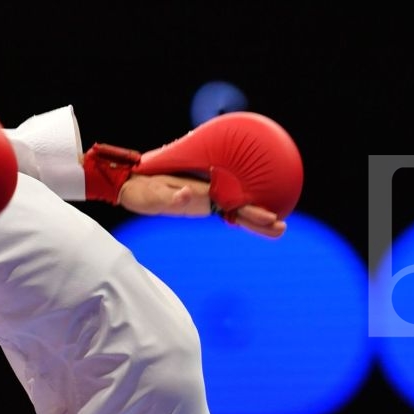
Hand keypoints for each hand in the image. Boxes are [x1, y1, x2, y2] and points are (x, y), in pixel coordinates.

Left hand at [116, 173, 286, 238]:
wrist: (131, 183)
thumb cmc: (142, 189)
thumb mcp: (155, 195)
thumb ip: (171, 197)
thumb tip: (187, 194)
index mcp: (202, 193)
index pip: (234, 204)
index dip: (251, 212)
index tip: (271, 218)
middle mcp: (206, 196)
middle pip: (239, 208)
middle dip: (260, 218)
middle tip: (281, 228)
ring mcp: (203, 201)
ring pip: (234, 211)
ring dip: (253, 220)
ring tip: (276, 229)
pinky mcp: (195, 205)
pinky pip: (223, 211)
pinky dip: (239, 217)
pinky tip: (249, 222)